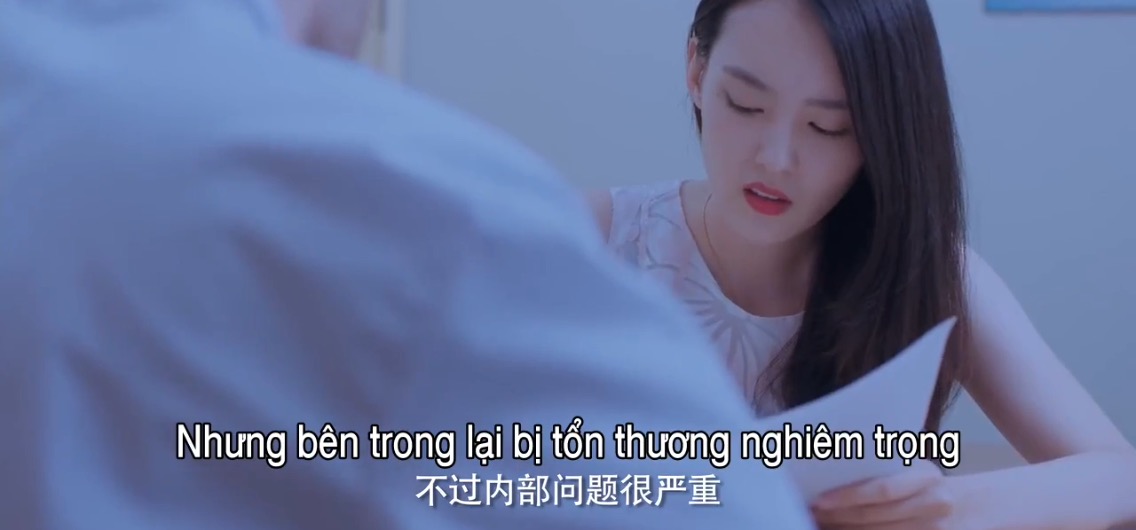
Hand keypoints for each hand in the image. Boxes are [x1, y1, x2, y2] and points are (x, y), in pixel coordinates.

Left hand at [810, 460, 963, 529]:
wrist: (971, 505)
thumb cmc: (926, 483)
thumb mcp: (913, 469)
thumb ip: (882, 469)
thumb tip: (829, 470)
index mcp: (926, 475)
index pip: (882, 489)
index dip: (848, 497)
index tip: (819, 500)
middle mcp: (934, 502)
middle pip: (876, 516)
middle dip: (838, 517)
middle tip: (811, 514)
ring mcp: (935, 529)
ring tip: (821, 524)